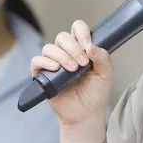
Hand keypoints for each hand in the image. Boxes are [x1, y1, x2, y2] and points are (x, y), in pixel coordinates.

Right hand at [31, 20, 112, 142]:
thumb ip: (102, 57)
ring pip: (50, 48)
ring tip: (73, 70)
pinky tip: (56, 69)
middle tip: (83, 64)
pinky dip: (45, 62)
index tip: (88, 45)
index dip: (81, 32)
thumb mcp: (105, 73)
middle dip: (74, 48)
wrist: (86, 113)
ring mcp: (52, 63)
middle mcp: (65, 52)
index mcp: (81, 48)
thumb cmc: (96, 92)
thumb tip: (90, 46)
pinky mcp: (42, 75)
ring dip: (62, 56)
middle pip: (62, 37)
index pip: (77, 28)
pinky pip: (37, 61)